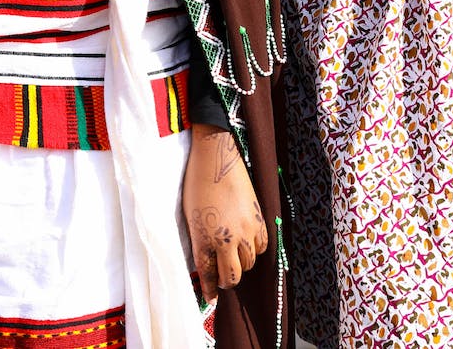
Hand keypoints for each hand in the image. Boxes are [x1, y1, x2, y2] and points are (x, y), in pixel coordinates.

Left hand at [184, 124, 267, 298]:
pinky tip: (246, 243)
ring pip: (249, 263)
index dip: (208, 289)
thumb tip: (204, 259)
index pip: (208, 273)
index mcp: (206, 237)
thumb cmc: (196, 183)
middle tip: (220, 275)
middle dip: (225, 279)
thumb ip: (199, 240)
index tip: (209, 297)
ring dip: (240, 264)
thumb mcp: (190, 215)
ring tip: (231, 255)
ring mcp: (247, 230)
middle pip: (233, 275)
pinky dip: (254, 250)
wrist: (216, 156)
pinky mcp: (259, 219)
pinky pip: (262, 247)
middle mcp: (228, 239)